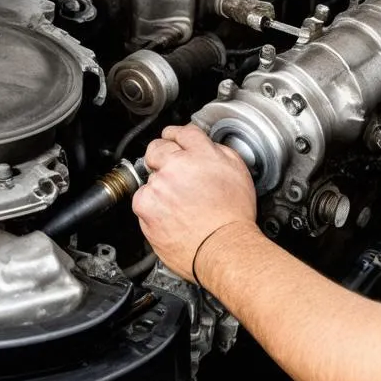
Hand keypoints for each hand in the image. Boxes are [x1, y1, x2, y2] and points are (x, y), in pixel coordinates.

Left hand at [132, 124, 256, 281]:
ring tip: (178, 201)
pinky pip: (142, 197)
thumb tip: (206, 148)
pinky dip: (151, 203)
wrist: (221, 247)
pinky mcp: (146, 206)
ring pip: (150, 175)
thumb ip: (219, 153)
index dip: (177, 135)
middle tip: (172, 170)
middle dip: (162, 155)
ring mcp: (159, 186)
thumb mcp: (239, 173)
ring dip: (159, 183)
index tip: (172, 138)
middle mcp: (177, 166)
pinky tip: (169, 212)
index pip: (182, 132)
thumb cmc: (233, 216)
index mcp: (202, 154)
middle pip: (158, 147)